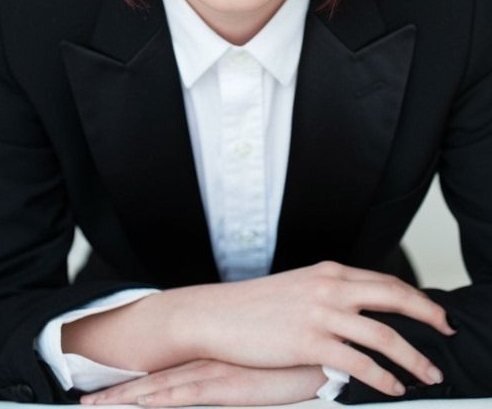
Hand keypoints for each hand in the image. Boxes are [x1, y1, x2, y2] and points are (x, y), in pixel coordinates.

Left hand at [79, 360, 324, 405]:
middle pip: (147, 382)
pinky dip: (160, 399)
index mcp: (201, 362)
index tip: (99, 396)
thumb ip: (225, 382)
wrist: (311, 350)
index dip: (125, 387)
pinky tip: (140, 402)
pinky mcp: (226, 385)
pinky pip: (186, 394)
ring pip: (157, 389)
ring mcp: (210, 374)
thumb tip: (211, 389)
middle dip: (114, 395)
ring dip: (125, 398)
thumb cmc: (283, 365)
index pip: (155, 376)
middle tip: (83, 402)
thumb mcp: (247, 377)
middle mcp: (199, 364)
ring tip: (96, 405)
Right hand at [167, 261, 452, 396]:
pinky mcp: (309, 342)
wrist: (215, 315)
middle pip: (395, 297)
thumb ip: (329, 294)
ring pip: (385, 335)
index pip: (385, 280)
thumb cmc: (252, 306)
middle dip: (429, 316)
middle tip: (448, 333)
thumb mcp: (297, 288)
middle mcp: (328, 288)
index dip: (417, 297)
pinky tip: (393, 388)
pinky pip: (360, 364)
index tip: (435, 313)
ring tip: (430, 374)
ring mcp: (320, 314)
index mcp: (327, 273)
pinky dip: (384, 379)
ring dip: (415, 358)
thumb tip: (360, 311)